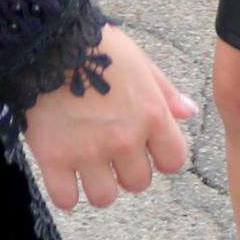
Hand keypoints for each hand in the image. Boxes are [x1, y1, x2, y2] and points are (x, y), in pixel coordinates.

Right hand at [22, 24, 196, 207]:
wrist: (49, 41)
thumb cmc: (98, 48)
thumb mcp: (141, 64)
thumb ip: (166, 93)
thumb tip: (190, 112)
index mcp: (151, 115)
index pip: (174, 161)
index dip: (162, 157)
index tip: (148, 149)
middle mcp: (124, 139)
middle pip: (139, 183)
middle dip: (128, 171)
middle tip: (112, 153)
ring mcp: (88, 152)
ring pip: (104, 198)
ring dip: (98, 185)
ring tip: (89, 166)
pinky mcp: (53, 159)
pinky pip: (66, 199)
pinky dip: (65, 193)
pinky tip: (64, 175)